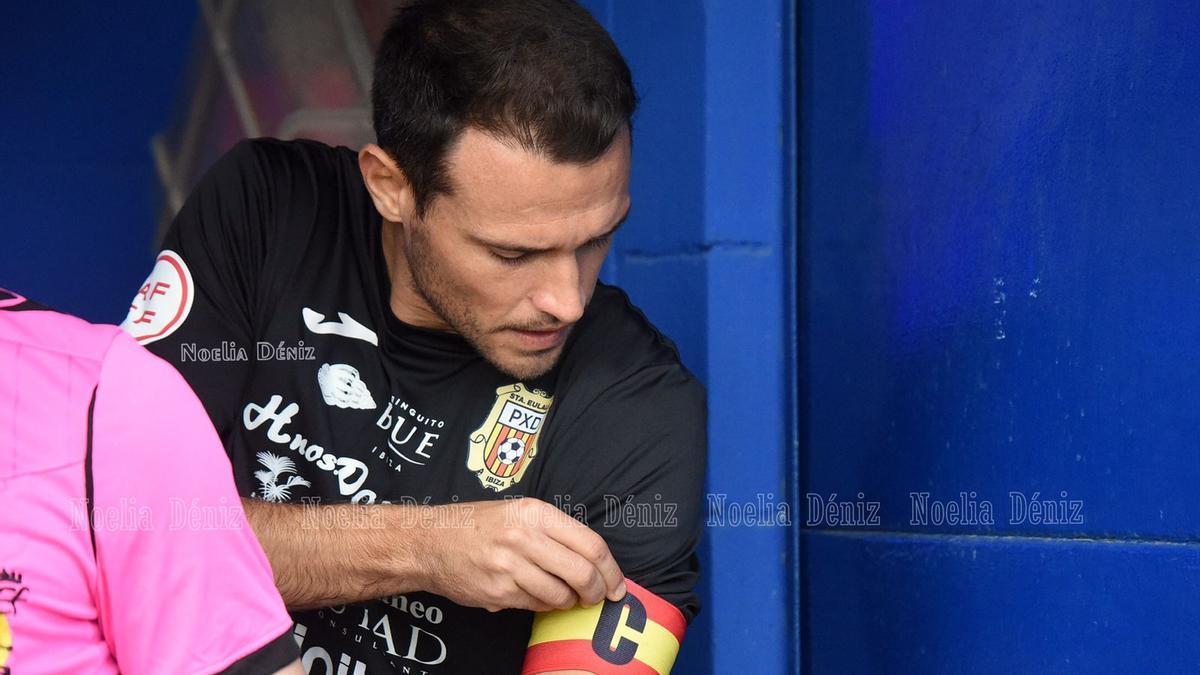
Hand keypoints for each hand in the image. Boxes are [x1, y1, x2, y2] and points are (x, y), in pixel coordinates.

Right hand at [417, 497, 626, 611]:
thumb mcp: (518, 511)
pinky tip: (536, 595)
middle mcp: (524, 537)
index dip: (611, 569)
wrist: (430, 542)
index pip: (591, 544)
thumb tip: (594, 560)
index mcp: (535, 513)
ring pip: (561, 594)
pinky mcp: (498, 591)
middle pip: (583, 573)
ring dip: (569, 601)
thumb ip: (554, 530)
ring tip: (563, 595)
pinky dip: (544, 605)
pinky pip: (536, 605)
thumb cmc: (477, 525)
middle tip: (597, 597)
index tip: (617, 584)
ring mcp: (510, 566)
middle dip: (597, 592)